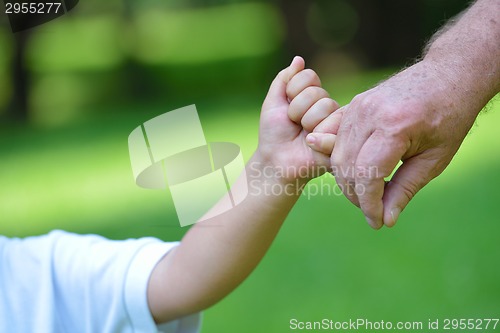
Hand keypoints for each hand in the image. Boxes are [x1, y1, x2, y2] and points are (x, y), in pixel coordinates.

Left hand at [257, 56, 338, 184]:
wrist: (275, 161)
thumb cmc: (274, 134)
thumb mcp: (273, 103)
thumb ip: (284, 79)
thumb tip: (299, 59)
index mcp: (313, 96)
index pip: (309, 76)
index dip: (292, 92)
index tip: (285, 109)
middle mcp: (327, 106)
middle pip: (317, 92)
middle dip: (297, 110)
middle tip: (295, 126)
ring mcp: (336, 122)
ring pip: (326, 106)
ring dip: (307, 123)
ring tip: (305, 136)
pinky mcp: (342, 138)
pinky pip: (335, 125)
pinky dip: (319, 135)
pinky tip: (313, 144)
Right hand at [313, 60, 479, 228]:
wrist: (447, 76)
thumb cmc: (448, 117)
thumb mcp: (434, 159)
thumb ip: (406, 189)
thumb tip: (386, 219)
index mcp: (394, 126)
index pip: (366, 175)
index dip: (369, 204)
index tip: (377, 222)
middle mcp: (369, 113)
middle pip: (346, 166)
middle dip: (356, 195)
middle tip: (374, 211)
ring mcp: (358, 106)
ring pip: (337, 155)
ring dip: (347, 180)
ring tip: (367, 194)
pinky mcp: (354, 104)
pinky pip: (336, 138)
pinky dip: (342, 161)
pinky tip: (354, 174)